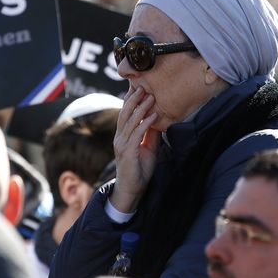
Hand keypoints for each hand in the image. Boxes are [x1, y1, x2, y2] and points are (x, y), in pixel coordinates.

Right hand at [110, 86, 158, 212]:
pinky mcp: (127, 152)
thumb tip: (157, 119)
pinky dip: (146, 123)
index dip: (130, 100)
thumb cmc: (139, 170)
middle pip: (125, 113)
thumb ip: (150, 134)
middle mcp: (120, 138)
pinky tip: (154, 116)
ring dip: (141, 108)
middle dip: (134, 99)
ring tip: (150, 97)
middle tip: (143, 87)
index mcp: (123, 136)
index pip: (125, 114)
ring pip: (130, 121)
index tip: (137, 87)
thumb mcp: (148, 148)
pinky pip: (137, 134)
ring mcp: (122, 144)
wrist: (132, 190)